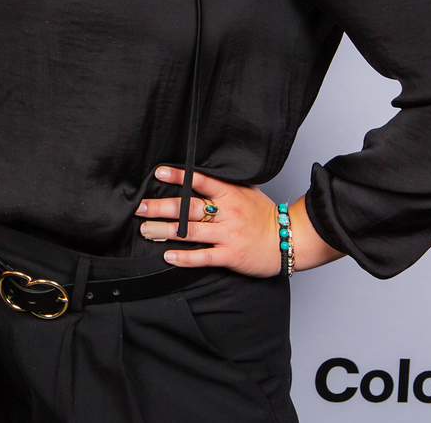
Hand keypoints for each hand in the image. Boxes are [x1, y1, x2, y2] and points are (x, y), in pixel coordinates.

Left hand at [136, 167, 280, 276]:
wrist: (290, 240)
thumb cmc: (264, 215)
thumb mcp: (246, 192)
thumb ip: (223, 185)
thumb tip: (196, 174)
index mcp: (231, 194)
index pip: (201, 181)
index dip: (180, 177)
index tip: (159, 173)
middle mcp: (228, 213)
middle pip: (189, 208)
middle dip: (161, 207)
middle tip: (140, 207)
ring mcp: (229, 235)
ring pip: (191, 231)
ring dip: (165, 231)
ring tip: (145, 230)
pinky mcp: (231, 255)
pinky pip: (204, 257)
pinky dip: (185, 257)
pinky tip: (168, 256)